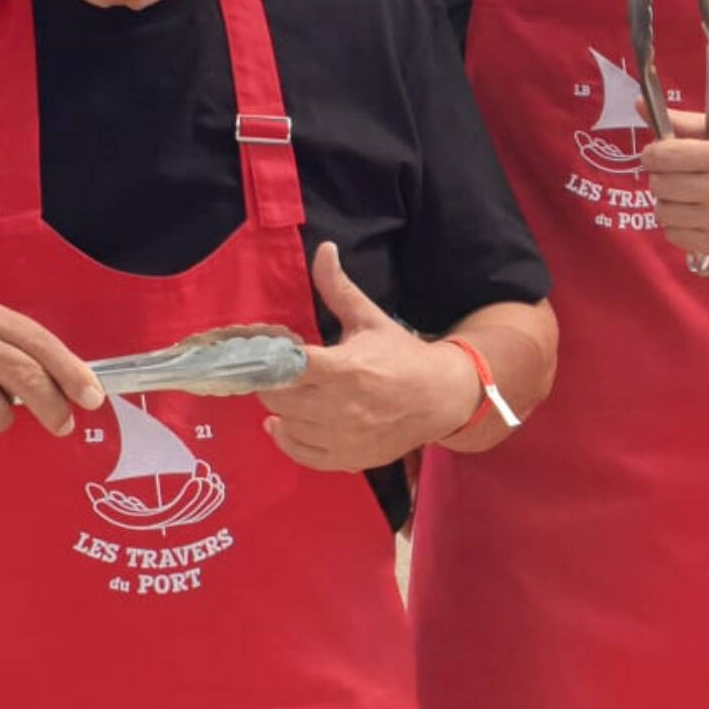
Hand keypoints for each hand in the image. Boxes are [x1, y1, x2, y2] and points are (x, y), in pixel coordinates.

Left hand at [260, 242, 478, 471]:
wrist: (441, 398)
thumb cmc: (401, 356)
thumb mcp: (370, 319)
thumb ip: (338, 289)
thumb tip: (324, 250)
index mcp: (344, 368)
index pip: (285, 368)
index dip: (269, 361)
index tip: (268, 354)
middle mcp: (340, 407)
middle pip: (278, 398)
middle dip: (272, 384)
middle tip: (277, 374)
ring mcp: (343, 437)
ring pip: (286, 426)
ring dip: (280, 411)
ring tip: (286, 395)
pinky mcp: (348, 458)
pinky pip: (301, 454)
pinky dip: (287, 440)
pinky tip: (283, 424)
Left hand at [643, 114, 708, 263]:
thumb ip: (684, 122)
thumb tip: (642, 106)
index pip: (664, 155)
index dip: (653, 154)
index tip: (658, 156)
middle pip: (659, 184)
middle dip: (660, 178)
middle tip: (674, 177)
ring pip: (663, 211)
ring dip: (667, 204)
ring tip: (684, 198)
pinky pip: (673, 234)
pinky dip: (677, 226)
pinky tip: (692, 217)